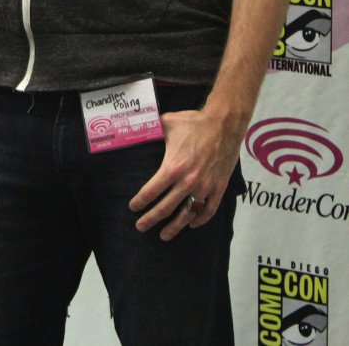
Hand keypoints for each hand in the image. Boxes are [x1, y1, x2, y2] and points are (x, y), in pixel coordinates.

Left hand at [128, 107, 242, 241]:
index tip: (133, 207)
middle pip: (165, 208)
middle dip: (150, 219)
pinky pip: (208, 210)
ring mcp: (204, 187)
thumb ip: (152, 128)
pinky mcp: (218, 188)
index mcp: (172, 167)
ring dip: (174, 227)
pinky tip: (192, 225)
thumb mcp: (168, 123)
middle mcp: (187, 182)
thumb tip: (138, 127)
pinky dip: (199, 220)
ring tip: (164, 235)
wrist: (223, 124)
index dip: (140, 202)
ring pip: (186, 215)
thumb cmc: (194, 123)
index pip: (151, 191)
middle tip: (140, 227)